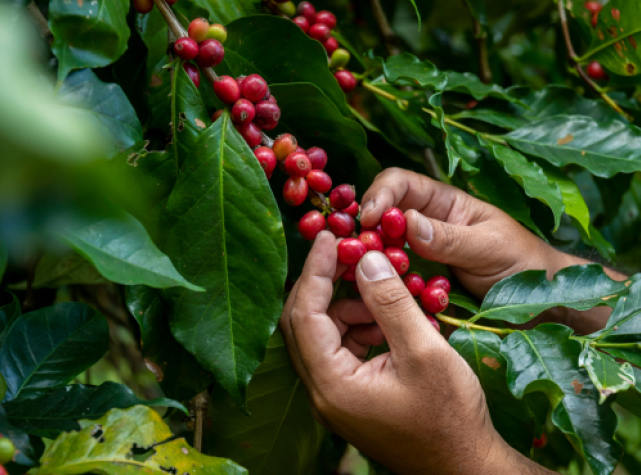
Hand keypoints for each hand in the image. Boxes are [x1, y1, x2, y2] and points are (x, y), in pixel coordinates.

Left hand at [280, 232, 551, 474]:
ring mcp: (333, 397)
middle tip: (349, 253)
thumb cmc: (451, 416)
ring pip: (321, 335)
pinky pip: (340, 350)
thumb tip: (366, 258)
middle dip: (325, 284)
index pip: (304, 314)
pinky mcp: (348, 397)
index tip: (330, 237)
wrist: (465, 466)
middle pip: (303, 324)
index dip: (315, 270)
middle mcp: (322, 393)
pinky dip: (357, 328)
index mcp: (332, 384)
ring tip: (383, 293)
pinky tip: (387, 321)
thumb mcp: (424, 351)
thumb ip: (390, 302)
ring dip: (346, 307)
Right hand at [360, 168, 566, 297]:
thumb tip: (407, 223)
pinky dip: (382, 286)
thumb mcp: (491, 247)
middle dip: (364, 230)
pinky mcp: (417, 286)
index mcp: (444, 204)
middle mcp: (425, 226)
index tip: (369, 220)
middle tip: (356, 252)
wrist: (544, 305)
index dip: (379, 195)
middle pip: (381, 216)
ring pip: (380, 250)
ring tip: (361, 276)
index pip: (400, 183)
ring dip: (369, 260)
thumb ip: (451, 237)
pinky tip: (378, 296)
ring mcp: (419, 258)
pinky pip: (392, 282)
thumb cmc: (525, 264)